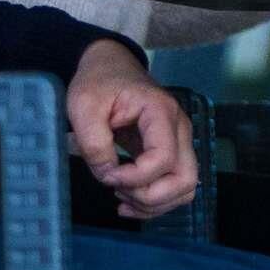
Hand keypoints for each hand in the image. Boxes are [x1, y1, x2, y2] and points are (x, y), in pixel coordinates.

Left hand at [67, 38, 195, 221]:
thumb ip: (94, 144)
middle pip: (185, 179)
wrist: (110, 66)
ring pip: (185, 188)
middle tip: (118, 190)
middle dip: (151, 197)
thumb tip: (108, 177)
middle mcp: (179, 127)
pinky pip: (175, 185)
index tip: (106, 176)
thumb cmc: (97, 82)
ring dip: (155, 203)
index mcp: (160, 111)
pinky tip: (129, 200)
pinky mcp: (172, 151)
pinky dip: (156, 201)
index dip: (134, 178)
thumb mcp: (84, 107)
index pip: (163, 158)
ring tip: (122, 196)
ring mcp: (179, 140)